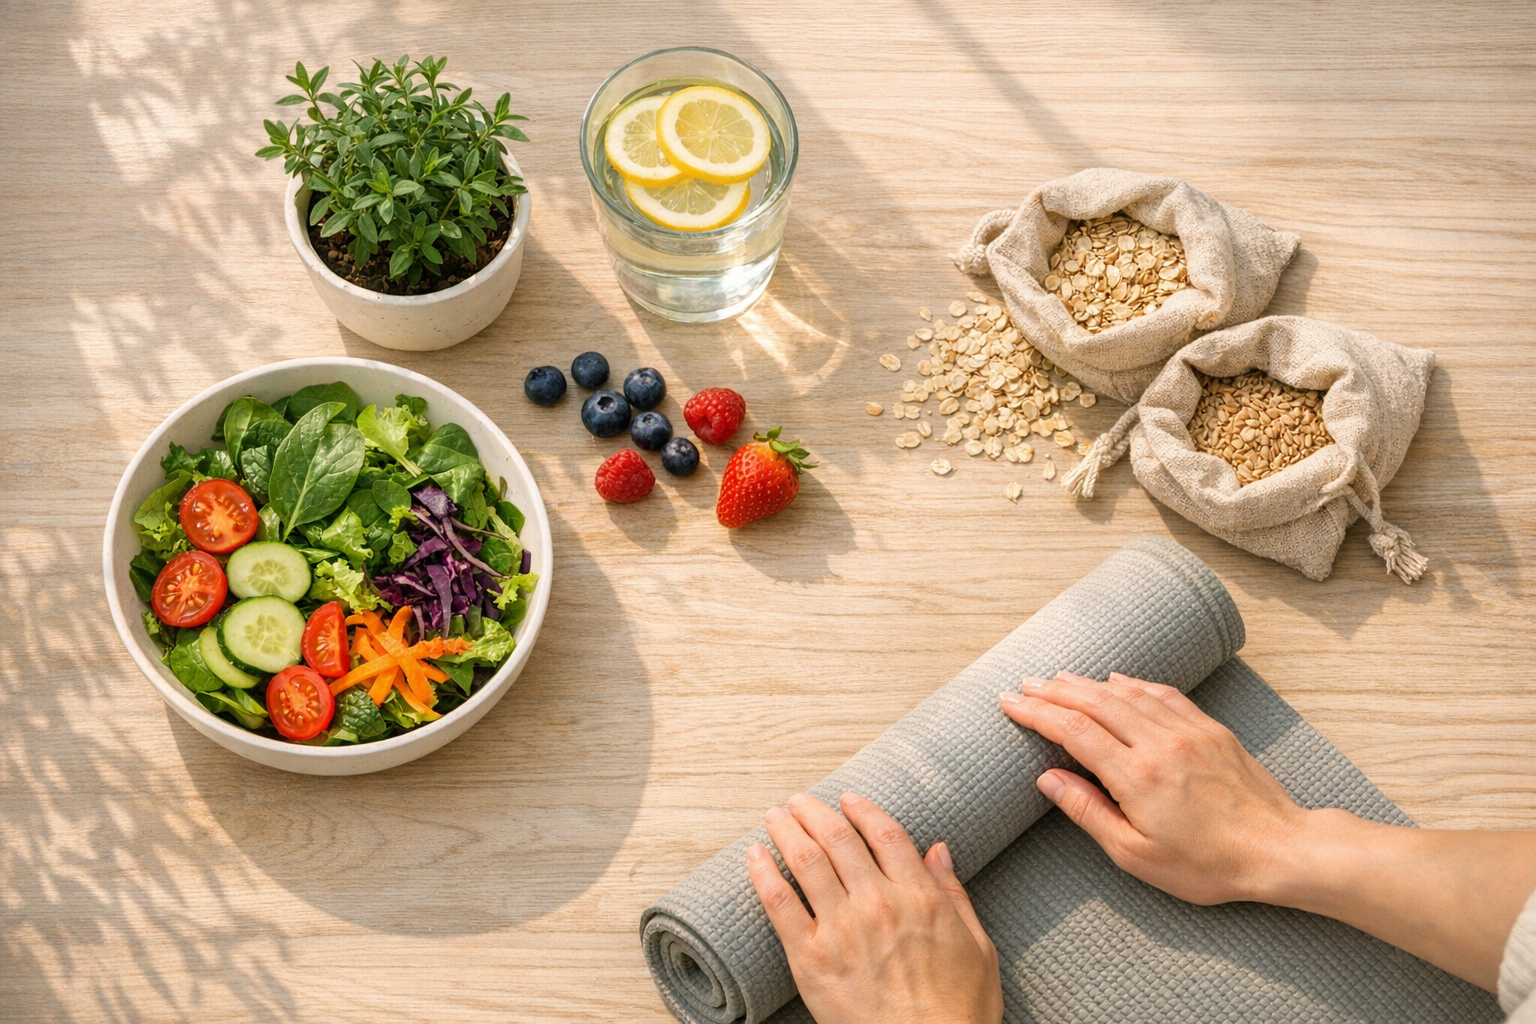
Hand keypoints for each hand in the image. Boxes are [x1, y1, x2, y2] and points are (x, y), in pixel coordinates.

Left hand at [746, 792, 1002, 1023]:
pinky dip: (764, 874)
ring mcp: (841, 929)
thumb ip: (954, 893)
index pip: (884, 833)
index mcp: (919, 897)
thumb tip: (938, 849)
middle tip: (800, 801)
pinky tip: (755, 856)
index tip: (848, 799)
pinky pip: (779, 904)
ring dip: (786, 830)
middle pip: (838, 838)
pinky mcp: (811, 958)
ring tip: (775, 816)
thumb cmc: (958, 1010)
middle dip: (814, 812)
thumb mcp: (978, 946)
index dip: (862, 810)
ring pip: (806, 861)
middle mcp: (878, 903)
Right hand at [999, 671, 1307, 904]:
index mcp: (1136, 775)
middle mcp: (1159, 743)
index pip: (1072, 730)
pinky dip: (1134, 684)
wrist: (1279, 850)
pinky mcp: (1210, 729)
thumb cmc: (1208, 864)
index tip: (1010, 704)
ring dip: (1087, 683)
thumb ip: (1088, 811)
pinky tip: (1117, 680)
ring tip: (1059, 678)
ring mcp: (1187, 731)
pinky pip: (1163, 694)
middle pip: (1094, 703)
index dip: (1036, 713)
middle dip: (1053, 691)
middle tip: (1025, 685)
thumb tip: (1048, 778)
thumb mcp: (1136, 854)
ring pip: (1126, 693)